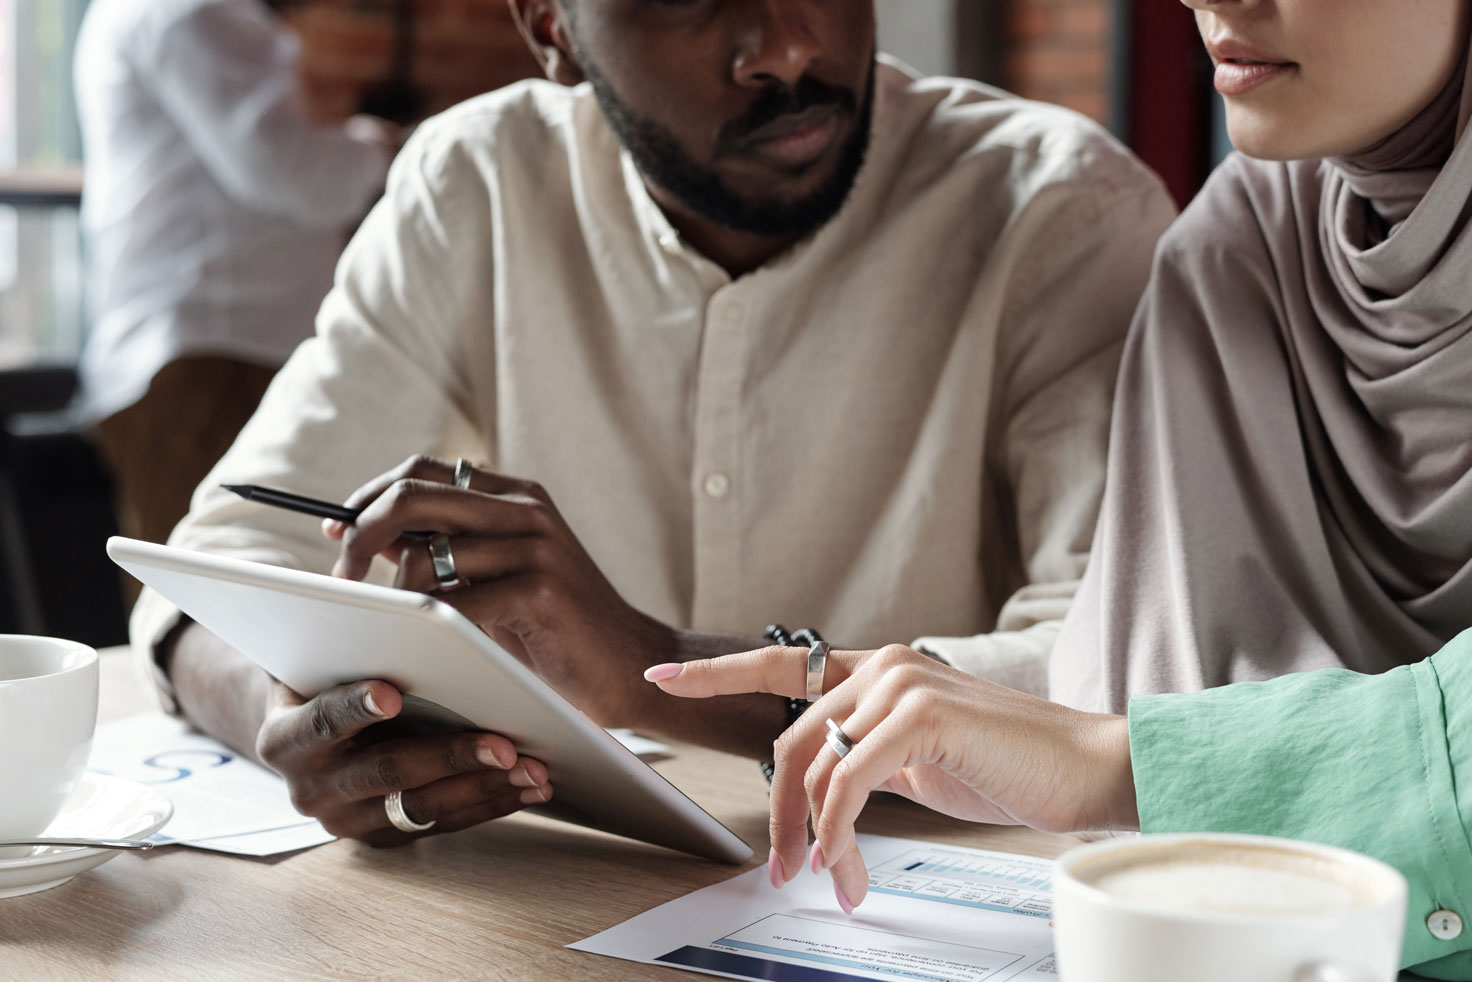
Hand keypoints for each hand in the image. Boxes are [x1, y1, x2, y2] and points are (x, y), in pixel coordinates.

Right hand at [256, 677, 551, 846]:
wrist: (307, 737)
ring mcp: (348, 821)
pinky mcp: (384, 839)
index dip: (355, 706)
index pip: (322, 720)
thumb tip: (390, 612)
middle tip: (504, 744)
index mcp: (284, 740)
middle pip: (387, 772)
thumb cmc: (325, 679)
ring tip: (535, 769)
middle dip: (451, 757)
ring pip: (423, 808)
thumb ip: (346, 649)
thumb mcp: (321, 662)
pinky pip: (443, 825)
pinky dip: (491, 804)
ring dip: (485, 787)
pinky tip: (530, 787)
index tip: (392, 693)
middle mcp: (311, 791)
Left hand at [324, 455, 673, 727]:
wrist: (632, 666)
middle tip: (341, 579)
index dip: (368, 499)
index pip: (420, 471)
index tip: (336, 534)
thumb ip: (444, 548)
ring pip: (424, 553)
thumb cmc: (555, 630)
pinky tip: (424, 648)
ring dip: (393, 596)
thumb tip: (362, 532)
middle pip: (411, 495)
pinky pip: (453, 603)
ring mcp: (536, 546)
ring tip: (392, 628)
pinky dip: (426, 627)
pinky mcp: (541, 590)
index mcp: (515, 495)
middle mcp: (525, 509)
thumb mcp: (496, 577)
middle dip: (360, 534)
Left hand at [647, 644, 1136, 911]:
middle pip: (792, 740)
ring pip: (815, 767)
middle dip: (777, 813)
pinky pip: (847, 785)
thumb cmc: (1013, 767)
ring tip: (833, 879)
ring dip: (813, 836)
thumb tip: (831, 786)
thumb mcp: (925, 759)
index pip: (785, 663)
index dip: (718, 671)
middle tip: (781, 867)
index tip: (662, 676)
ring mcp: (902, 684)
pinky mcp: (920, 716)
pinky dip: (838, 833)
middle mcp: (886, 664)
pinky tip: (845, 865)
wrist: (1090, 770)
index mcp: (883, 669)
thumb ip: (874, 755)